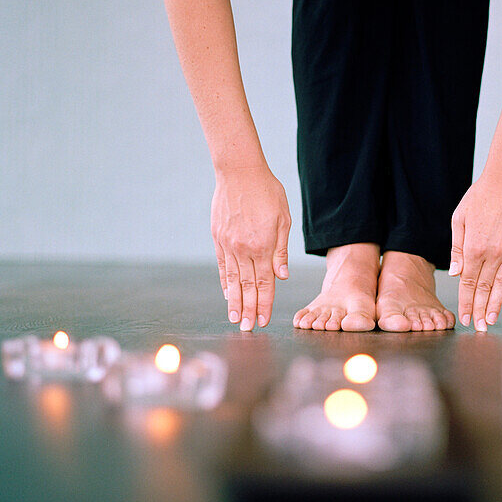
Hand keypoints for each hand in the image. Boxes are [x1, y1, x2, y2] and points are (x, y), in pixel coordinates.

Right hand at [211, 166, 290, 330]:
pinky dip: (224, 282)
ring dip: (234, 302)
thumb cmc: (267, 193)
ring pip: (232, 280)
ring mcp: (228, 245)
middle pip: (247, 287)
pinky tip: (226, 294)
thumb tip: (281, 277)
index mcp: (263, 246)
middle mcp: (244, 250)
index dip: (265, 304)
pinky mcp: (218, 238)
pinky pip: (222, 266)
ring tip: (234, 319)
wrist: (239, 172)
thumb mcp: (283, 219)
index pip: (264, 283)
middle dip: (249, 310)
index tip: (264, 321)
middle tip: (247, 329)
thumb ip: (281, 251)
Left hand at [449, 173, 501, 331]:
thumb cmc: (480, 198)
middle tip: (479, 328)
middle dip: (481, 310)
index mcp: (475, 248)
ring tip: (492, 320)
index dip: (467, 303)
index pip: (469, 283)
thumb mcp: (460, 220)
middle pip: (486, 289)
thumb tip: (457, 275)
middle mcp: (494, 253)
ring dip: (497, 305)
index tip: (465, 318)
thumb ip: (458, 248)